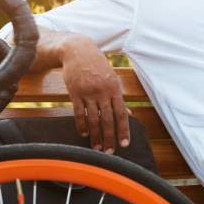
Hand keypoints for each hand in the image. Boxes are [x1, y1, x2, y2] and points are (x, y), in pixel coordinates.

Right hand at [59, 35, 130, 152]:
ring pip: (93, 119)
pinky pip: (79, 113)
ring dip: (95, 135)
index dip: (124, 130)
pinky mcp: (75, 92)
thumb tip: (129, 114)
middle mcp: (103, 91)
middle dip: (109, 138)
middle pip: (108, 119)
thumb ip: (118, 98)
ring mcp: (88, 92)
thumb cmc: (97, 65)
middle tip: (109, 152)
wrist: (77, 50)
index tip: (125, 144)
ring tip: (96, 148)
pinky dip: (82, 125)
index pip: (121, 114)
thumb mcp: (112, 78)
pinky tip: (84, 134)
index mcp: (115, 88)